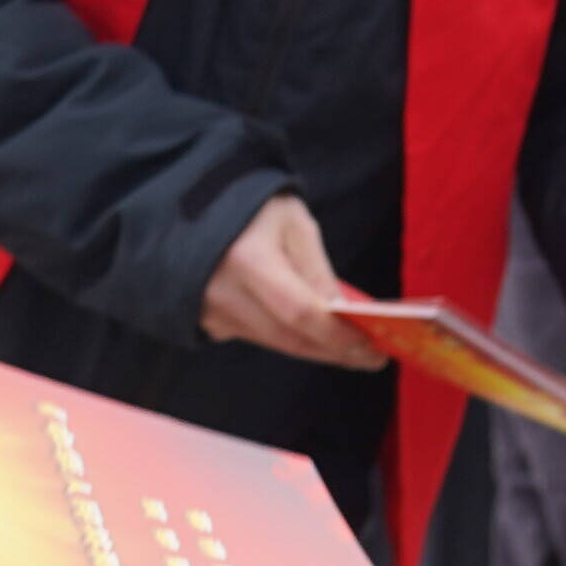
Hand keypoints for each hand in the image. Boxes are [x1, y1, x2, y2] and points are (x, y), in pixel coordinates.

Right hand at [199, 193, 383, 368]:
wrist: (193, 209)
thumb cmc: (252, 208)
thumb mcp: (294, 224)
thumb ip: (317, 270)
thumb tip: (342, 317)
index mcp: (247, 260)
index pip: (299, 313)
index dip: (338, 336)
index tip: (373, 349)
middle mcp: (224, 294)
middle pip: (290, 339)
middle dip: (335, 352)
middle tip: (372, 358)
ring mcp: (211, 313)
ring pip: (276, 344)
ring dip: (316, 349)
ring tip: (353, 349)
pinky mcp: (208, 322)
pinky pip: (259, 337)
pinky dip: (290, 338)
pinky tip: (317, 336)